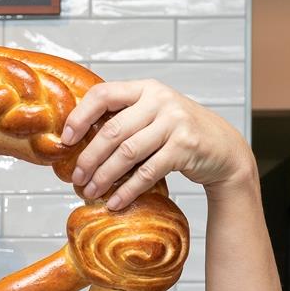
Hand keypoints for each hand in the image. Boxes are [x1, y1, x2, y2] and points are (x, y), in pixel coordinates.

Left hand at [60, 80, 254, 209]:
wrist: (223, 148)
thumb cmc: (178, 133)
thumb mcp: (153, 115)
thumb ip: (124, 118)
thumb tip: (78, 139)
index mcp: (145, 89)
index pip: (103, 94)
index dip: (80, 116)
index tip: (66, 139)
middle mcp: (160, 101)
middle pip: (112, 131)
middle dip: (89, 157)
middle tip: (76, 177)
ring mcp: (174, 123)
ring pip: (127, 153)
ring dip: (104, 176)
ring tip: (90, 191)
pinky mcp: (185, 147)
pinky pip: (148, 172)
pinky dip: (128, 189)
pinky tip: (115, 201)